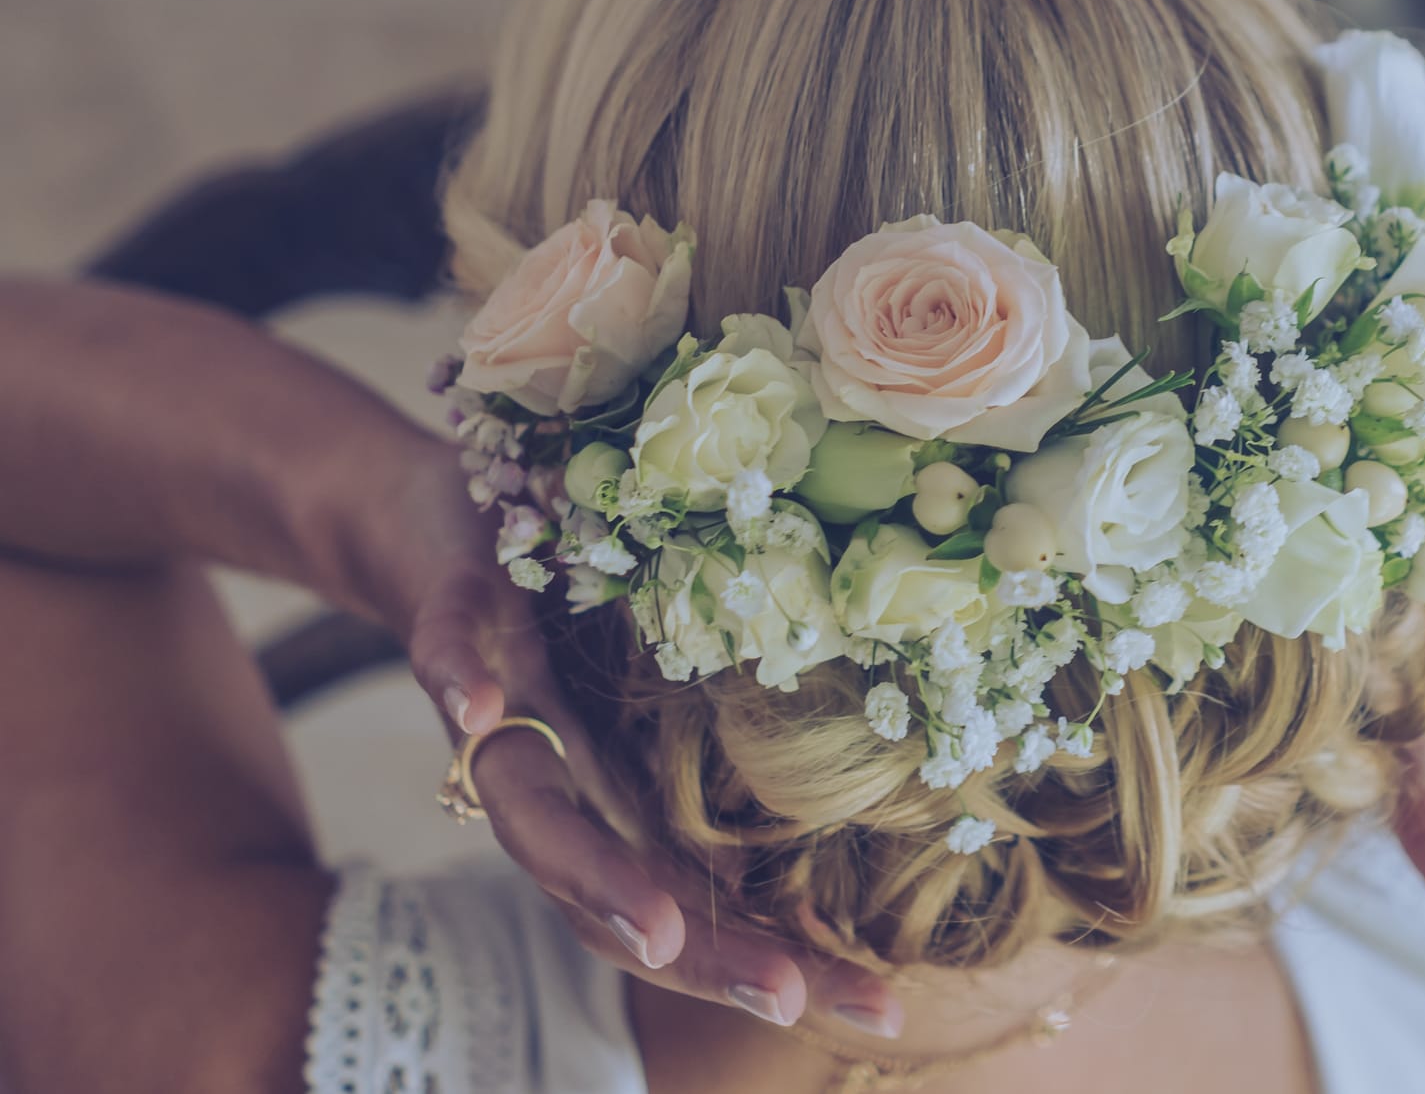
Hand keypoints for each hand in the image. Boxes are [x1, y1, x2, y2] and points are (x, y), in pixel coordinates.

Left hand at [366, 444, 901, 1034]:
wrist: (437, 530)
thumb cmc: (569, 611)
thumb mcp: (661, 683)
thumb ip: (716, 756)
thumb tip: (824, 823)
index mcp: (607, 804)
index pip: (684, 908)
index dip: (769, 960)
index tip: (877, 1003)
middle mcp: (550, 782)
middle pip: (608, 901)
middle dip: (702, 957)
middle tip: (791, 995)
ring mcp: (494, 708)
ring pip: (531, 816)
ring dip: (591, 874)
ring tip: (659, 926)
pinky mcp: (451, 618)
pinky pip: (444, 656)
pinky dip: (457, 686)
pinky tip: (476, 707)